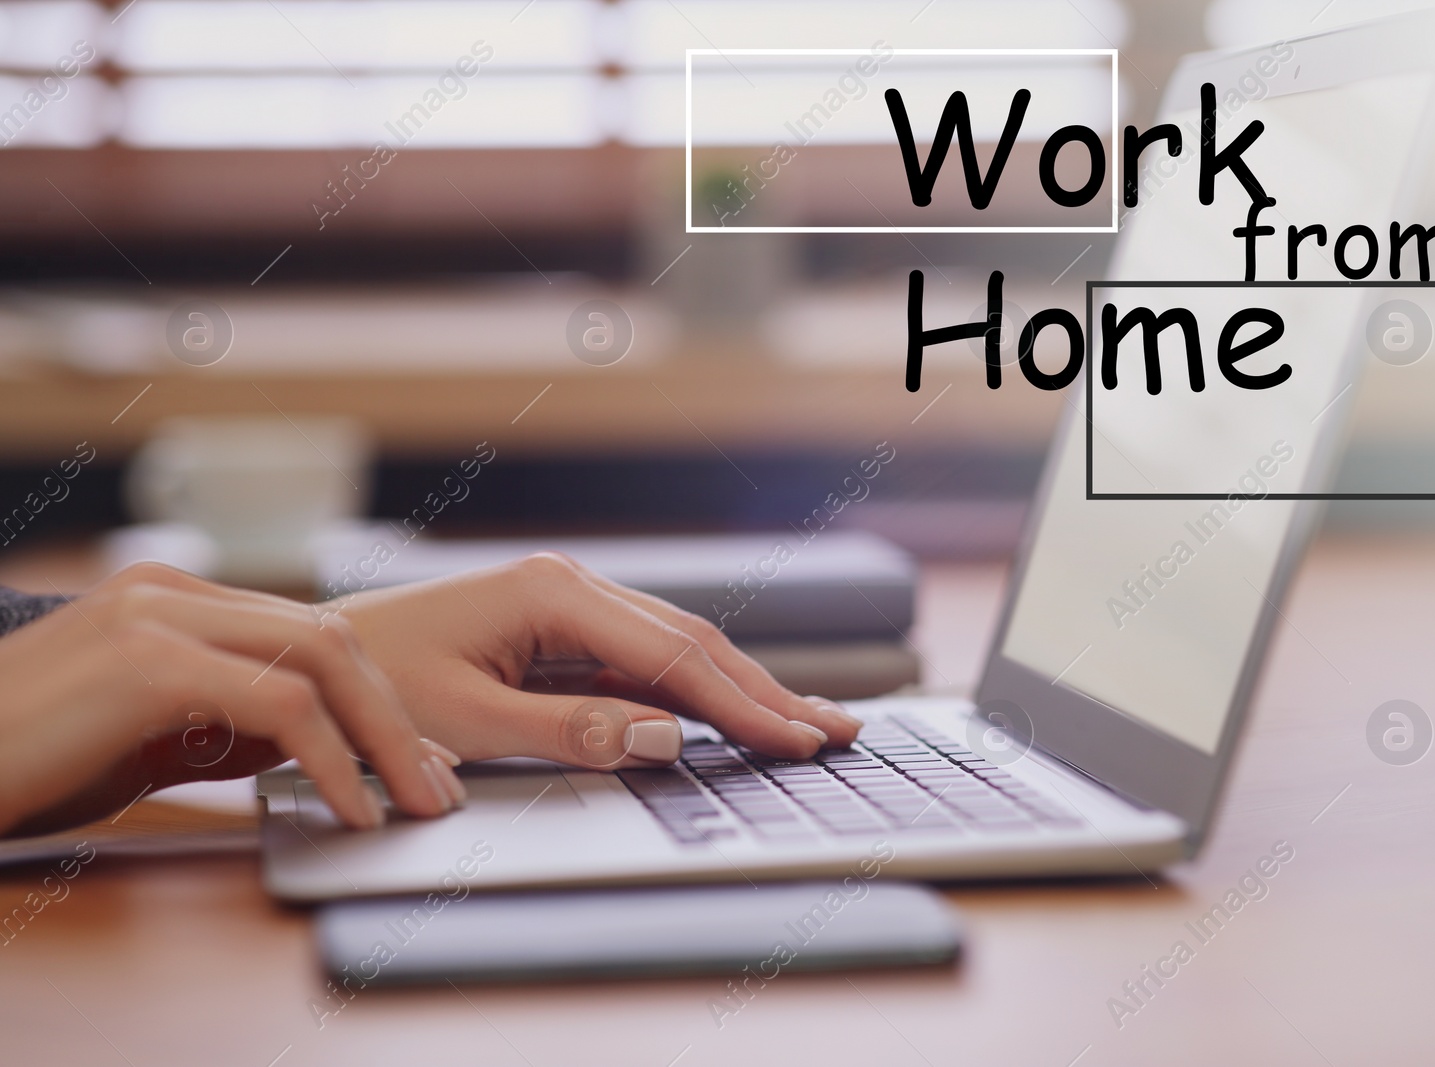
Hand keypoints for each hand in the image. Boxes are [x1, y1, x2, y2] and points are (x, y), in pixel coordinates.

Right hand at [0, 563, 464, 837]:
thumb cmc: (28, 761)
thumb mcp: (147, 739)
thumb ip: (225, 728)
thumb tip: (312, 750)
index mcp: (176, 599)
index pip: (308, 634)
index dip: (375, 698)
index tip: (417, 758)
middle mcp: (173, 590)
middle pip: (330, 637)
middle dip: (396, 715)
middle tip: (436, 786)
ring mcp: (160, 614)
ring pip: (320, 660)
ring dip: (382, 736)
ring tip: (413, 800)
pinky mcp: (150, 659)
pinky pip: (280, 706)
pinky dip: (332, 758)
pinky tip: (350, 806)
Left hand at [333, 552, 861, 768]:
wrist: (309, 667)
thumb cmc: (375, 688)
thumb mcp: (468, 720)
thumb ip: (573, 730)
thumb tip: (668, 736)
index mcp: (554, 594)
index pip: (674, 655)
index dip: (743, 704)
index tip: (799, 741)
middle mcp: (571, 588)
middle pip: (692, 642)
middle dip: (765, 691)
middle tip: (838, 731)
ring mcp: (568, 606)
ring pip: (676, 650)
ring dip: (740, 690)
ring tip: (805, 724)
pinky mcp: (558, 633)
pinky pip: (643, 664)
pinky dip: (694, 694)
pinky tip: (730, 715)